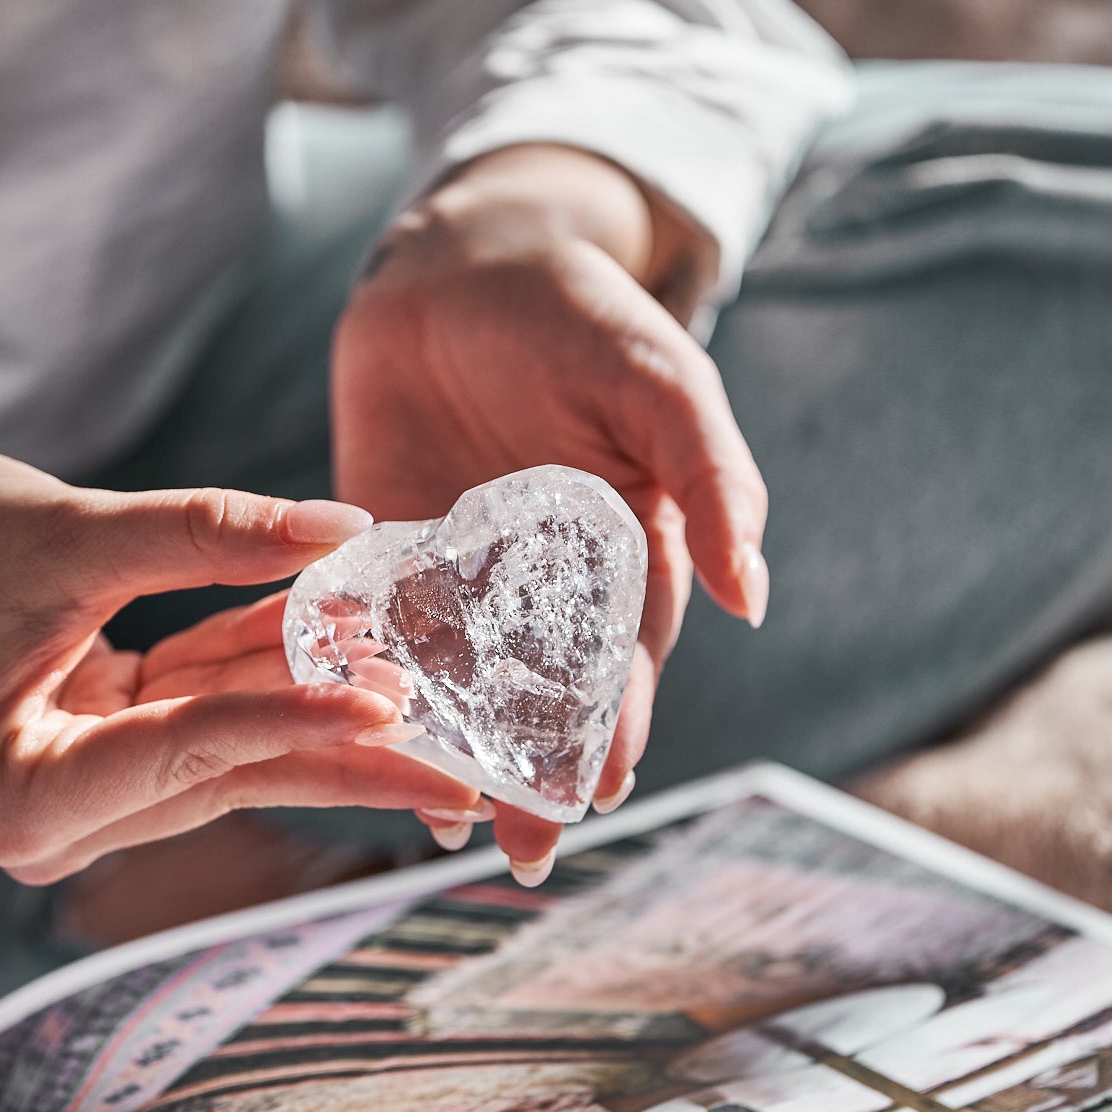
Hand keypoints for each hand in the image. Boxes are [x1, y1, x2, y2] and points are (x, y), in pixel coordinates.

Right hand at [0, 386, 488, 881]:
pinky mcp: (107, 747)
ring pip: (235, 749)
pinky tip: (364, 654)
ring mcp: (82, 790)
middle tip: (472, 774)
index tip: (389, 703)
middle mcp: (52, 821)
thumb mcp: (72, 530)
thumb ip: (207, 534)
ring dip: (327, 709)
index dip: (290, 718)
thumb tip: (344, 531)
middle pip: (231, 775)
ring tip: (443, 704)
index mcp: (19, 798)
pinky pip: (210, 711)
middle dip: (349, 756)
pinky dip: (275, 675)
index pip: (185, 752)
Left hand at [333, 143, 767, 878]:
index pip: (627, 660)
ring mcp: (463, 576)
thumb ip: (711, 475)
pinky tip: (356, 738)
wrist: (459, 261)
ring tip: (444, 826)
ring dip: (457, 753)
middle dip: (540, 773)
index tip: (603, 796)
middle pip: (546, 696)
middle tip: (526, 850)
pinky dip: (374, 685)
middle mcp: (546, 584)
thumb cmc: (580, 311)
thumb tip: (754, 599)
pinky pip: (380, 634)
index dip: (617, 728)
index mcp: (627, 556)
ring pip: (465, 684)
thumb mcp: (658, 378)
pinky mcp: (385, 554)